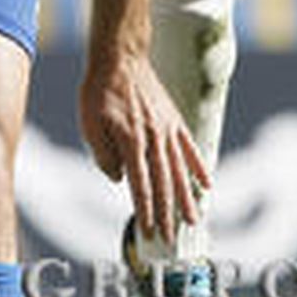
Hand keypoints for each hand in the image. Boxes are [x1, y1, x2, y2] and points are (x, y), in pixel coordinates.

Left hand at [80, 47, 209, 246]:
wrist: (119, 57)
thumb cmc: (99, 90)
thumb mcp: (89, 122)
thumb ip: (103, 154)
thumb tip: (118, 178)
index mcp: (131, 141)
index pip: (140, 185)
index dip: (145, 210)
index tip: (149, 232)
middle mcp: (153, 138)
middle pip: (163, 183)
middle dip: (167, 214)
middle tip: (172, 239)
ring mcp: (167, 129)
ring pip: (179, 170)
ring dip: (186, 198)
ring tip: (194, 220)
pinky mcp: (174, 119)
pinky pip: (189, 147)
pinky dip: (199, 166)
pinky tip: (206, 184)